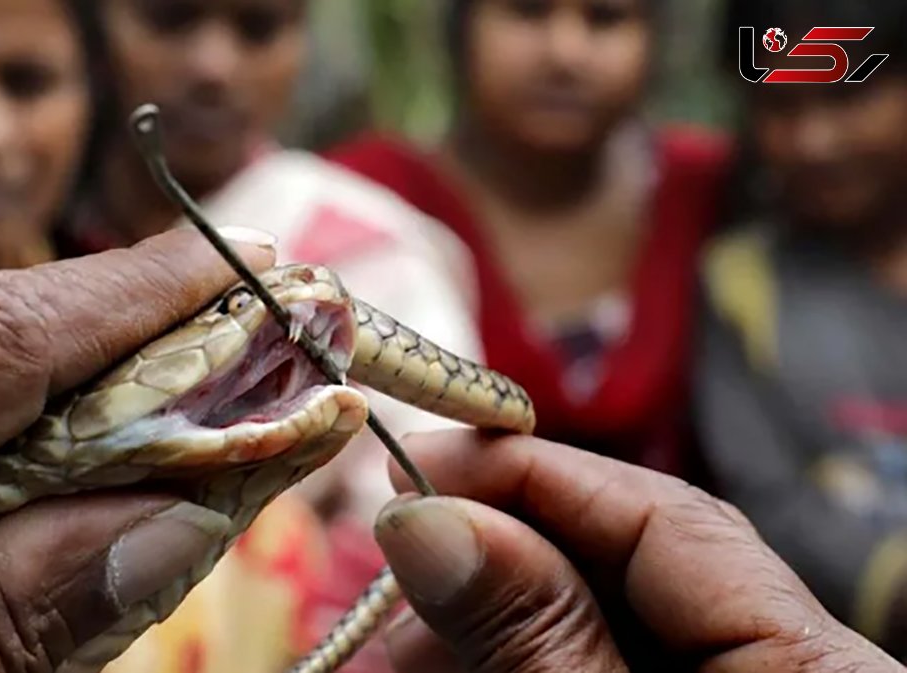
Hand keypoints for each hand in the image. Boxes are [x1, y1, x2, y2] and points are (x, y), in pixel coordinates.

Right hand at [375, 431, 901, 671]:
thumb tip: (426, 517)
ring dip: (485, 621)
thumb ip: (537, 638)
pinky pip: (596, 663)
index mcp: (817, 668)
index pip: (667, 515)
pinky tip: (446, 665)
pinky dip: (516, 661)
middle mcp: (787, 670)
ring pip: (598, 619)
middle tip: (389, 566)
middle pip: (626, 563)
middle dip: (493, 556)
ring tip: (397, 642)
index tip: (414, 463)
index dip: (531, 472)